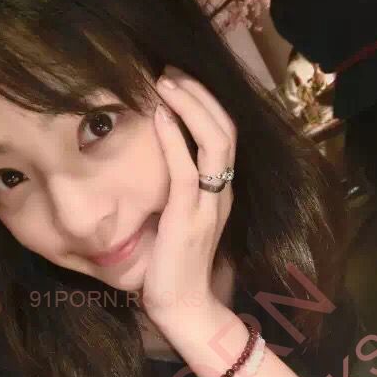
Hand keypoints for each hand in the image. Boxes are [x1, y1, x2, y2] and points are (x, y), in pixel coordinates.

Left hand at [141, 65, 236, 324]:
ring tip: (166, 81)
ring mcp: (209, 204)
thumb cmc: (173, 266)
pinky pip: (187, 169)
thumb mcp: (177, 220)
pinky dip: (174, 137)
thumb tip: (152, 162)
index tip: (178, 82)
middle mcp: (222, 193)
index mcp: (220, 192)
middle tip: (170, 69)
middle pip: (225, 129)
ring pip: (214, 141)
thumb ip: (175, 191)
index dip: (204, 103)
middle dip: (199, 93)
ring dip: (190, 106)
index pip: (222, 136)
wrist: (183, 307)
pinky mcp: (189, 217)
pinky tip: (158, 115)